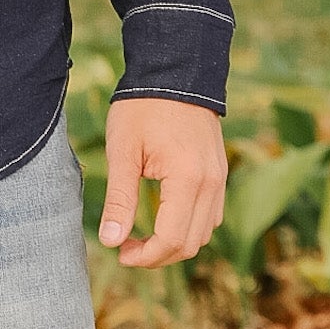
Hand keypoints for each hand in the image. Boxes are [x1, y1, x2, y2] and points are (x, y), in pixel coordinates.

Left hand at [97, 98, 227, 267]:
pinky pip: (210, 214)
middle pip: (191, 244)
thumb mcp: (122, 152)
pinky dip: (188, 226)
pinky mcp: (219, 172)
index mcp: (188, 179)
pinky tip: (162, 217)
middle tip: (125, 247)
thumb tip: (110, 241)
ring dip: (174, 243)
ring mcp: (219, 178)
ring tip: (141, 235)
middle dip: (158, 255)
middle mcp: (211, 184)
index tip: (119, 252)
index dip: (145, 256)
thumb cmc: (142, 108)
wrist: (173, 71)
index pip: (171, 240)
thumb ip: (119, 199)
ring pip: (204, 233)